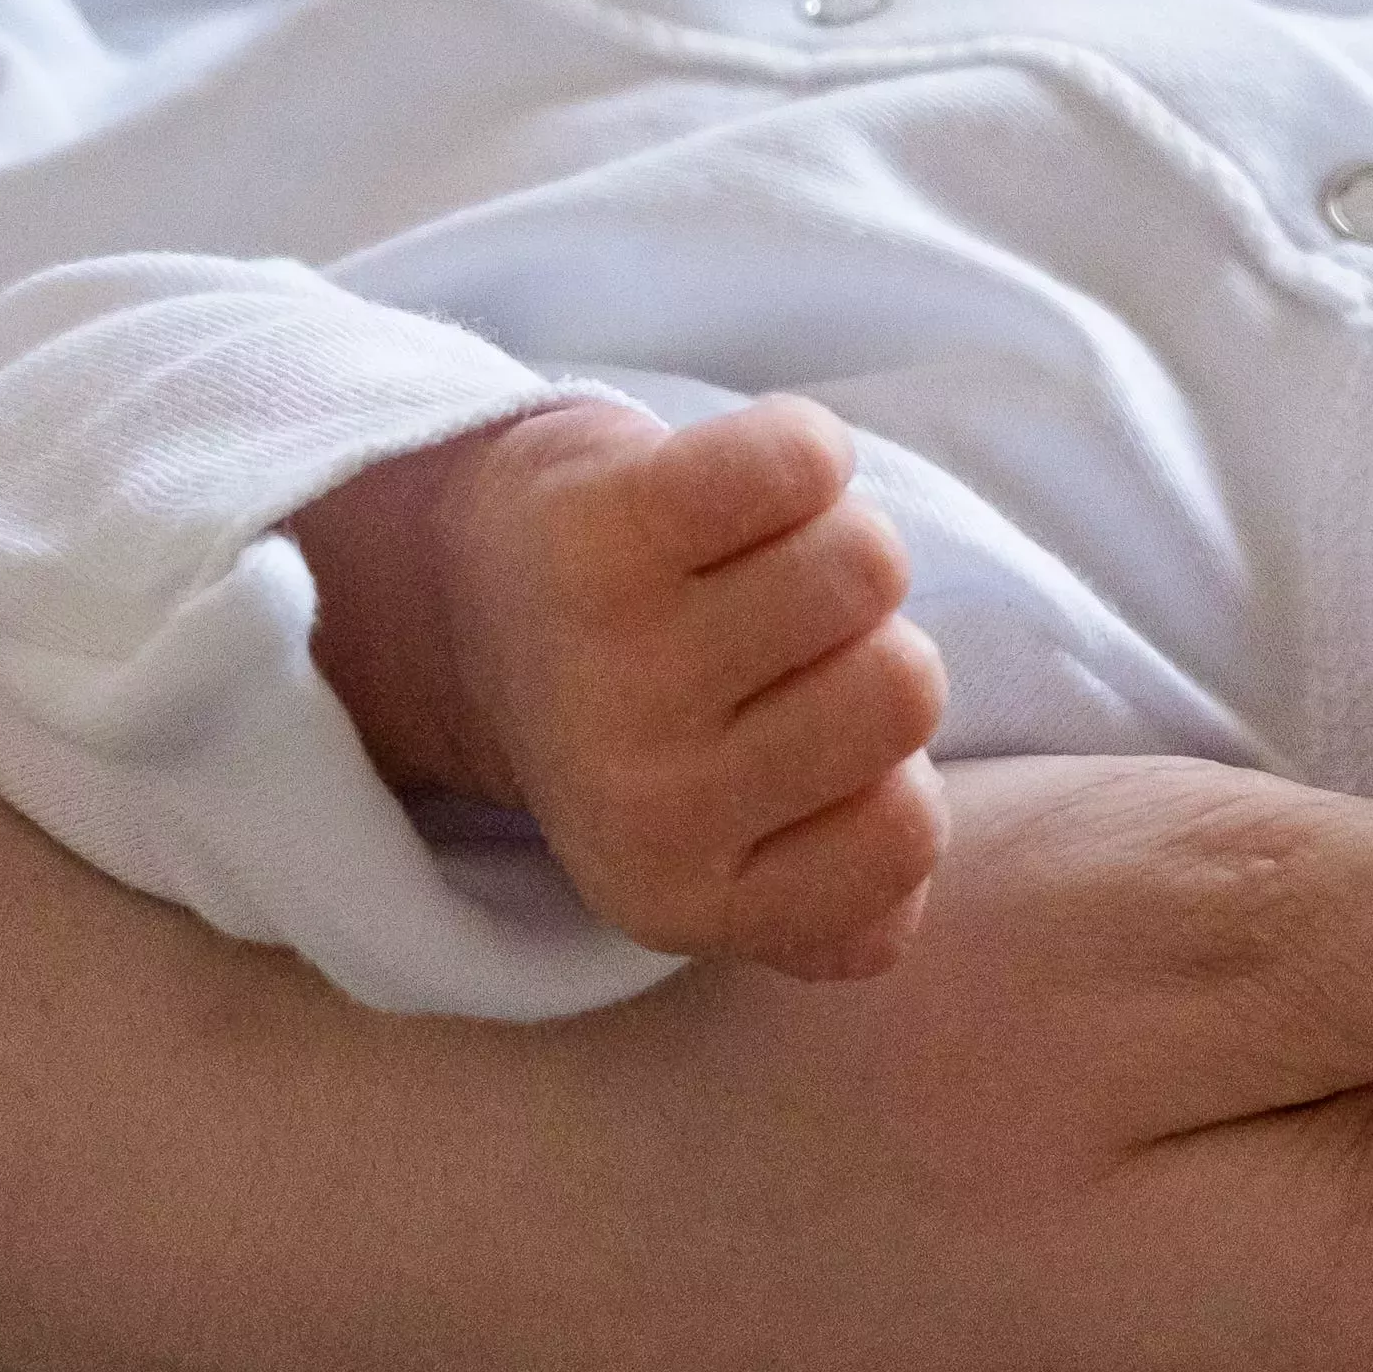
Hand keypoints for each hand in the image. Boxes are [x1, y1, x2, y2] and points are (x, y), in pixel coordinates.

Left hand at [297, 393, 946, 979]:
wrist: (463, 598)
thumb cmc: (647, 721)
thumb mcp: (729, 856)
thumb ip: (838, 910)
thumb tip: (890, 919)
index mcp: (678, 902)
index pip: (909, 835)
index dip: (882, 770)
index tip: (796, 742)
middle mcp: (642, 800)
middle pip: (907, 690)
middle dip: (866, 646)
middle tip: (774, 640)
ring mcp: (616, 659)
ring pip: (869, 567)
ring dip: (830, 542)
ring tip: (747, 565)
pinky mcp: (602, 524)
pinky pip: (805, 463)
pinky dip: (800, 453)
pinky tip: (737, 490)